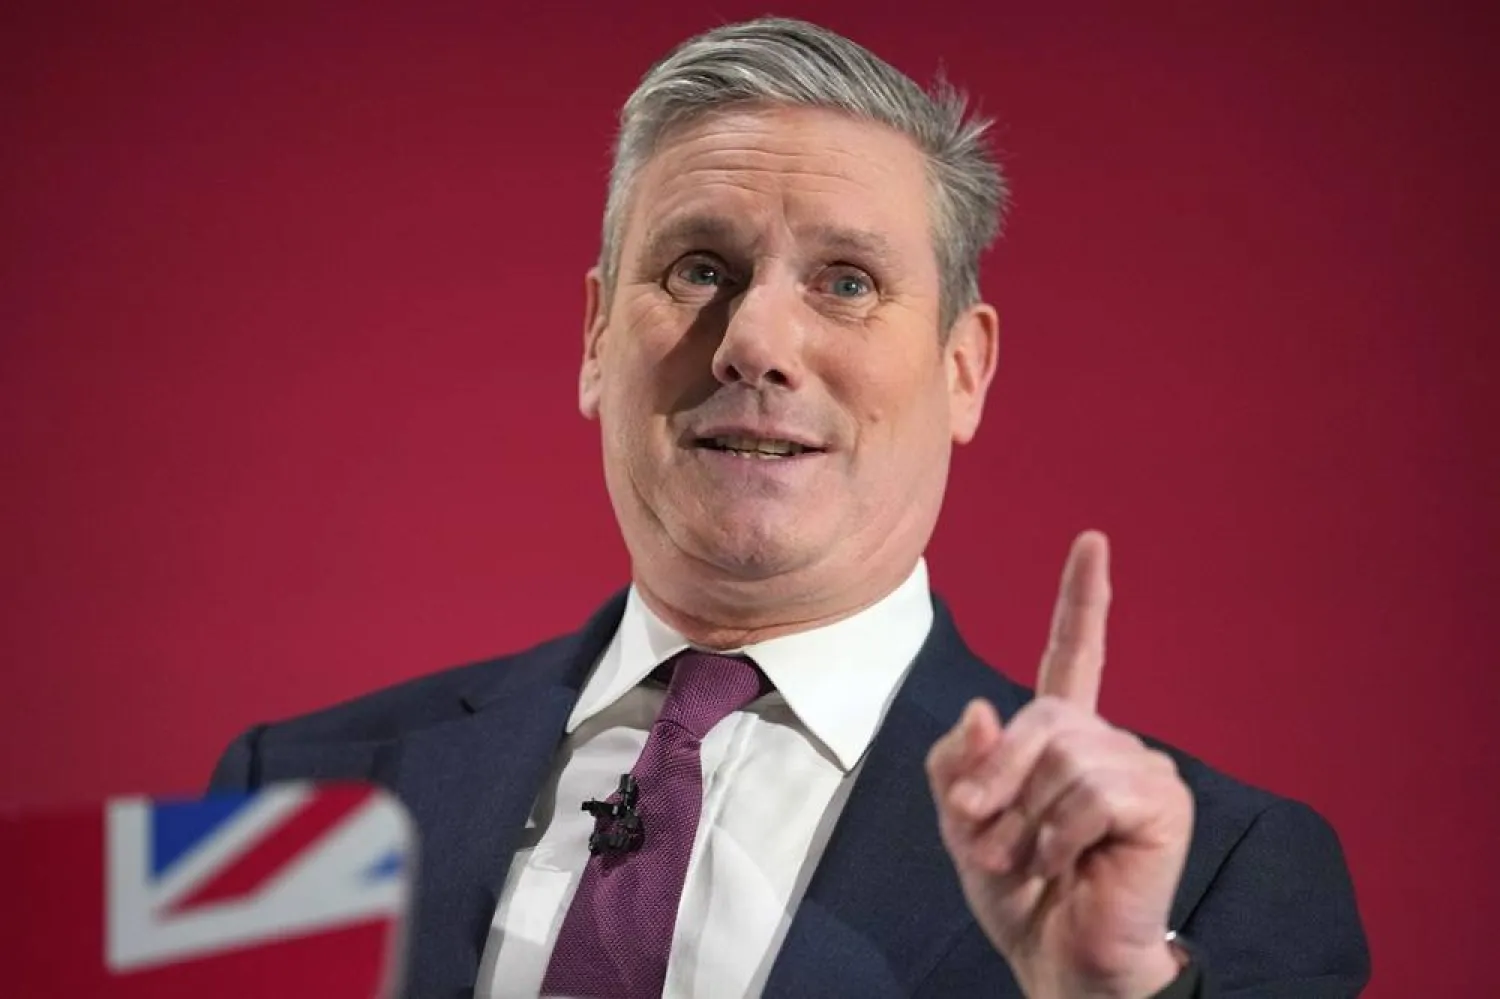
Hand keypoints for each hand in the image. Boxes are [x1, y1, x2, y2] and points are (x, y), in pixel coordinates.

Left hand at [925, 531, 1192, 997]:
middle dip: (994, 779)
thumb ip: (958, 761)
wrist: (1059, 961)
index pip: (1073, 653)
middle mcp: (1108, 740)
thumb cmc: (1017, 892)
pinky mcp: (1163, 801)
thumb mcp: (961, 822)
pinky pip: (1091, 791)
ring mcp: (1141, 767)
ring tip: (1027, 860)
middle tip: (982, 836)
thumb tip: (982, 708)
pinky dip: (1059, 834)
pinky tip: (1068, 864)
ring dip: (1022, 818)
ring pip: (1062, 754)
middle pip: (1038, 716)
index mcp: (1063, 737)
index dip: (1082, 598)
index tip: (1093, 540)